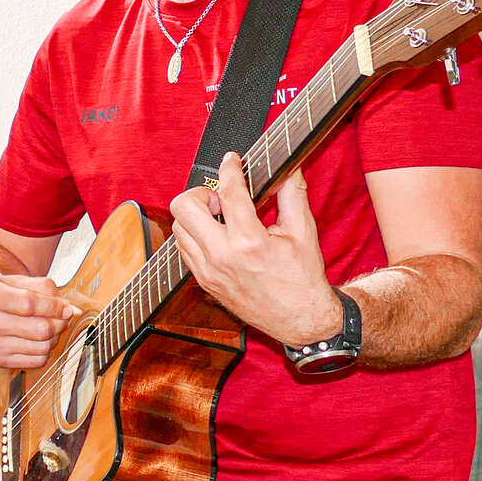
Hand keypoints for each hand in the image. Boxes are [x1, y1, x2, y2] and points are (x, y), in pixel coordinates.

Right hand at [0, 272, 89, 368]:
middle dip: (59, 323)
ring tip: (49, 328)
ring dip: (53, 338)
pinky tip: (38, 340)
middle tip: (61, 317)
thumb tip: (68, 308)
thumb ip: (41, 288)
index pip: (30, 304)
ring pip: (41, 347)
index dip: (54, 307)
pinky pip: (36, 361)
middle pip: (39, 329)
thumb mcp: (10, 281)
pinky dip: (44, 351)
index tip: (66, 308)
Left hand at [167, 152, 342, 346]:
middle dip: (200, 193)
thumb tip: (287, 168)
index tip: (232, 160)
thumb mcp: (303, 232)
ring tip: (220, 217)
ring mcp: (208, 272)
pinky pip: (183, 249)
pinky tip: (216, 235)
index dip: (229, 169)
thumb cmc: (303, 279)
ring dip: (195, 215)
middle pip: (184, 207)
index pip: (229, 192)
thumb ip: (292, 195)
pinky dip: (194, 235)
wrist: (300, 320)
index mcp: (249, 242)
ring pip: (178, 228)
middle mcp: (222, 257)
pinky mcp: (203, 282)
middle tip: (220, 198)